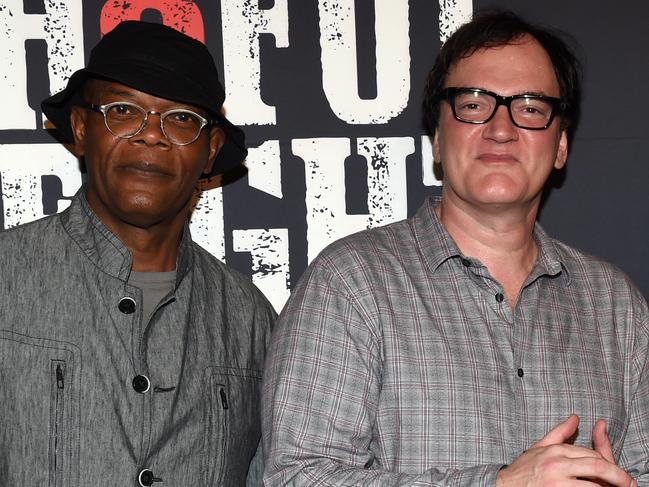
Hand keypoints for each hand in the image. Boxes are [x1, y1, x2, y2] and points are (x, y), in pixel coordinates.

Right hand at [496, 415, 636, 486]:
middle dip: (618, 476)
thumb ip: (560, 433)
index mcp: (555, 451)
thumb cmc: (522, 470)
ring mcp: (556, 482)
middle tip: (630, 484)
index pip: (591, 453)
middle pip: (597, 465)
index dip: (608, 463)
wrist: (502, 486)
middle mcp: (556, 465)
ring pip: (593, 485)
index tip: (618, 473)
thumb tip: (575, 418)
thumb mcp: (539, 447)